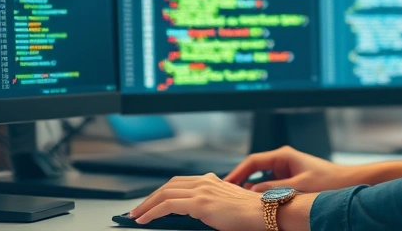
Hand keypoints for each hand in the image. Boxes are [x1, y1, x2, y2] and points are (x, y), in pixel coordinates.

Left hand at [128, 173, 265, 230]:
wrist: (265, 213)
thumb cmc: (251, 215)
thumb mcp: (226, 206)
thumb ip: (210, 206)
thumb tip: (194, 215)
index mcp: (211, 181)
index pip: (178, 183)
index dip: (161, 192)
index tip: (150, 202)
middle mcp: (205, 182)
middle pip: (168, 185)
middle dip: (149, 198)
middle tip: (137, 209)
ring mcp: (202, 191)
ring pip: (164, 193)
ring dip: (146, 205)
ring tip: (136, 215)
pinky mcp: (200, 203)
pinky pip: (167, 205)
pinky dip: (152, 212)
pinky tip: (144, 220)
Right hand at [223, 146, 356, 192]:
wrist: (347, 183)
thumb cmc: (327, 181)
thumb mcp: (299, 187)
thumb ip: (275, 189)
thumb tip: (251, 191)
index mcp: (283, 156)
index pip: (253, 161)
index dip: (237, 172)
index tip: (226, 183)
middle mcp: (282, 160)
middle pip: (254, 169)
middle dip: (240, 180)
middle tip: (226, 194)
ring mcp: (285, 169)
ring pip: (261, 179)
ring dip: (250, 188)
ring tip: (236, 200)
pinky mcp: (289, 179)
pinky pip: (269, 185)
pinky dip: (261, 193)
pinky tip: (254, 203)